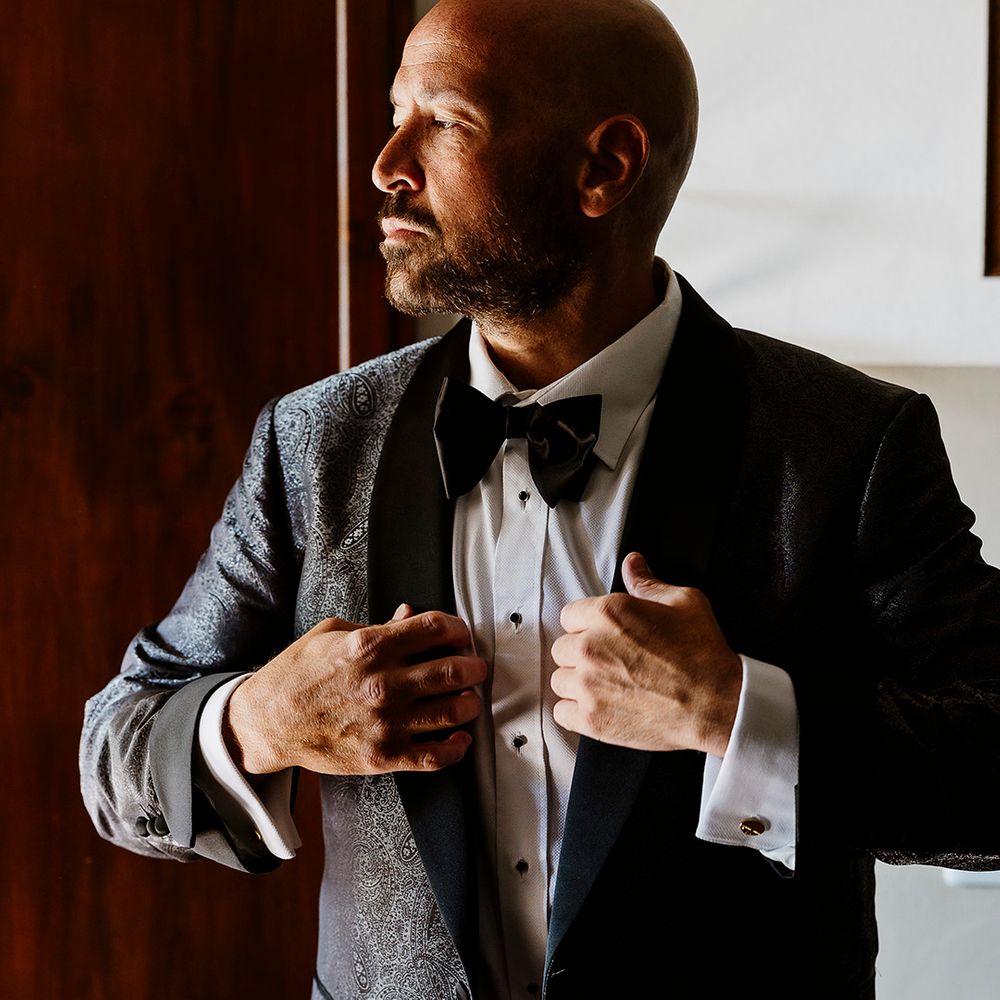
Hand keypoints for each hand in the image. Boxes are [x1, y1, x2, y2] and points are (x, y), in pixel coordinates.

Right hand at [225, 605, 485, 775]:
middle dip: (473, 667)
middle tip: (476, 667)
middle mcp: (382, 683)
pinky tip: (460, 738)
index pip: (434, 628)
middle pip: (452, 671)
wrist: (268, 722)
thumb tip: (409, 614)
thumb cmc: (298, 674)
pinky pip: (434, 756)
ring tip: (469, 698)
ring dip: (469, 703)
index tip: (460, 634)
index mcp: (369, 646)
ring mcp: (384, 722)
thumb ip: (377, 625)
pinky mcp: (383, 756)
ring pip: (451, 712)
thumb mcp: (332, 633)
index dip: (457, 628)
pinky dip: (456, 748)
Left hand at [550, 552, 741, 756]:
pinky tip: (601, 707)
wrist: (717, 704)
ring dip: (578, 683)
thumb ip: (648, 583)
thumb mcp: (683, 602)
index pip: (569, 616)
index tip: (603, 636)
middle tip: (609, 663)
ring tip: (607, 686)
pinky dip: (577, 712)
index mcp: (608, 613)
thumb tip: (632, 564)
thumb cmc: (703, 654)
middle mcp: (591, 646)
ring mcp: (588, 685)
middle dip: (581, 654)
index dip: (587, 626)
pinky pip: (561, 712)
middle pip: (562, 648)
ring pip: (560, 680)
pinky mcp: (591, 719)